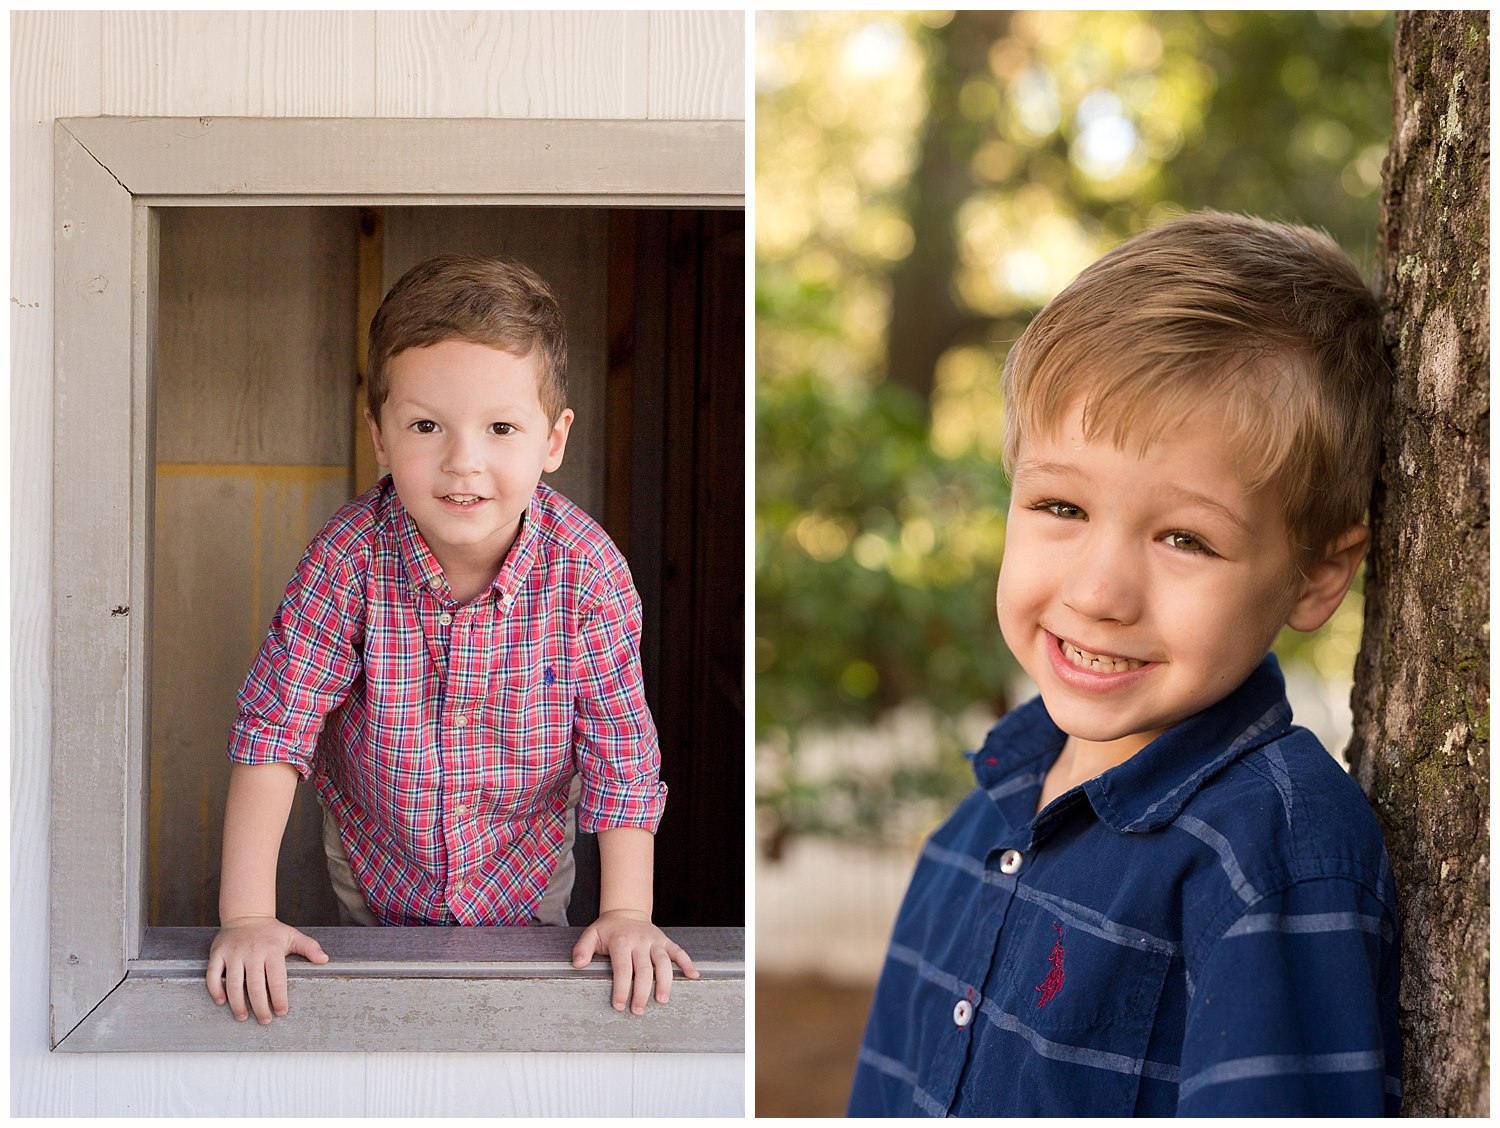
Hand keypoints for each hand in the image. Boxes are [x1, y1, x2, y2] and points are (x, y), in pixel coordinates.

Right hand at [206, 915, 328, 1023]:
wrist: (246, 914)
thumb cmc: (271, 931)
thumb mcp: (292, 936)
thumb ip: (309, 947)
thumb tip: (325, 959)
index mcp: (272, 949)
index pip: (276, 978)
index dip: (278, 997)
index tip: (281, 1012)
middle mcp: (252, 952)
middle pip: (255, 985)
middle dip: (260, 1006)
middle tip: (264, 1020)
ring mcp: (234, 953)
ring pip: (233, 983)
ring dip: (237, 1003)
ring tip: (243, 1017)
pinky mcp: (218, 953)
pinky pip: (213, 974)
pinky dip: (215, 989)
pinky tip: (221, 1001)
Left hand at [571, 909, 699, 1014]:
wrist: (626, 912)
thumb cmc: (608, 930)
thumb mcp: (591, 935)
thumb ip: (583, 948)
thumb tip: (578, 964)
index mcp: (621, 941)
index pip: (622, 968)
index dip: (621, 988)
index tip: (619, 1005)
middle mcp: (640, 941)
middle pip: (644, 969)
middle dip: (642, 992)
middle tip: (638, 1011)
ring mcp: (655, 941)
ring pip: (664, 962)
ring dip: (665, 982)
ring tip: (662, 1000)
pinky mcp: (666, 942)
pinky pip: (679, 952)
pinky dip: (687, 963)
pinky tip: (693, 976)